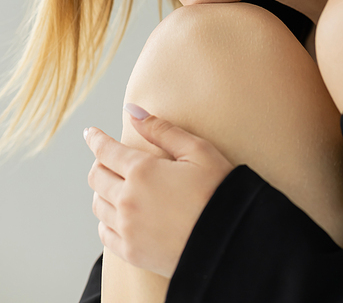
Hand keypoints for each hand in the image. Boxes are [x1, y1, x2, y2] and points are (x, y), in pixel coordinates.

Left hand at [85, 107, 233, 277]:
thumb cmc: (219, 190)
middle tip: (108, 158)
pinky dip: (106, 220)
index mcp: (142, 171)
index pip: (106, 151)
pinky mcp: (132, 252)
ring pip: (98, 205)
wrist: (231, 241)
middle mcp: (128, 200)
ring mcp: (128, 228)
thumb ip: (162, 130)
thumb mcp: (197, 151)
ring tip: (115, 185)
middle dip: (100, 163)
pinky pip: (104, 233)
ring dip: (102, 190)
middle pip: (96, 177)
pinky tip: (119, 214)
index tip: (90, 133)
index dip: (96, 139)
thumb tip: (132, 110)